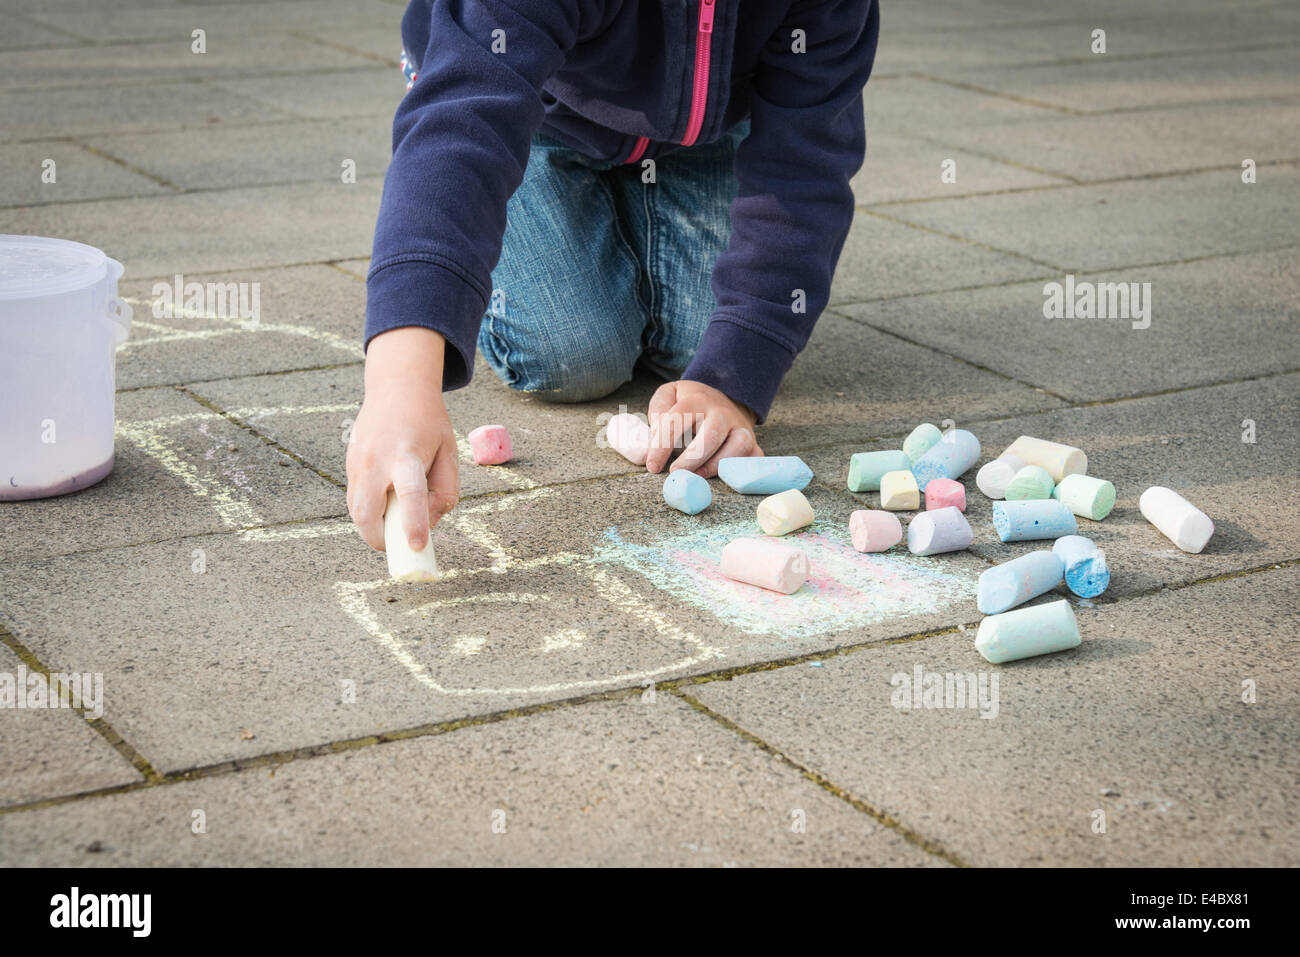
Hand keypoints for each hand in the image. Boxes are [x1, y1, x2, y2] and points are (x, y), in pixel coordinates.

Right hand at [346, 327, 459, 552]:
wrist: (396, 388)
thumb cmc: (428, 423)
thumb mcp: (449, 451)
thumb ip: (446, 490)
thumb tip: (430, 523)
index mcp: (406, 455)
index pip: (410, 495)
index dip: (414, 524)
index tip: (419, 546)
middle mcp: (376, 461)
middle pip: (367, 512)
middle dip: (379, 539)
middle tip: (398, 547)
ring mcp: (358, 464)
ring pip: (355, 511)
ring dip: (372, 528)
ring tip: (394, 526)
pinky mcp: (349, 466)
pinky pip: (355, 500)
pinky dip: (368, 512)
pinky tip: (385, 506)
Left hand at [645, 379, 761, 476]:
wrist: (724, 400)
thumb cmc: (690, 403)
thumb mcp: (669, 395)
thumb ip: (657, 413)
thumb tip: (651, 444)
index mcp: (697, 400)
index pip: (677, 420)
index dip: (663, 445)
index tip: (652, 466)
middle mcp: (722, 412)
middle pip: (711, 436)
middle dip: (692, 458)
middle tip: (675, 473)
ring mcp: (741, 428)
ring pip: (737, 446)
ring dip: (716, 465)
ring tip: (697, 476)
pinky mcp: (753, 444)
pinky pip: (752, 459)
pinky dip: (739, 471)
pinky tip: (720, 478)